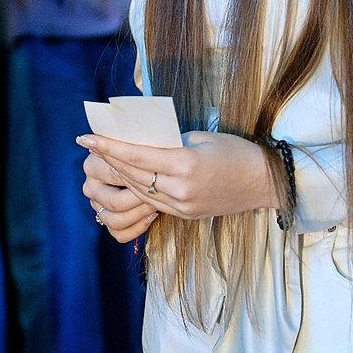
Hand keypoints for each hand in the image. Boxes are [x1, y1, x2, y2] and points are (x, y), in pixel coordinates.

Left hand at [75, 131, 279, 221]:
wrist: (265, 183)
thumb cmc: (237, 152)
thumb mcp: (202, 138)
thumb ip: (171, 142)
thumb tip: (143, 142)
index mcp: (185, 165)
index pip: (137, 155)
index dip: (109, 146)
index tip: (87, 137)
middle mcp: (180, 189)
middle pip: (133, 174)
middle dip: (108, 157)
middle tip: (88, 143)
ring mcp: (182, 206)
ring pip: (140, 190)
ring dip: (119, 173)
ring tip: (102, 156)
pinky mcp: (185, 214)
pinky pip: (153, 201)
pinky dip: (137, 187)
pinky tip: (126, 176)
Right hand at [82, 152, 157, 242]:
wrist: (141, 163)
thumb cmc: (142, 151)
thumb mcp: (137, 146)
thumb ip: (134, 148)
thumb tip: (131, 149)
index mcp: (92, 165)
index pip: (116, 177)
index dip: (141, 180)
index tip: (159, 177)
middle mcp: (90, 187)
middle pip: (115, 203)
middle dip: (141, 200)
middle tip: (160, 193)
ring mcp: (96, 206)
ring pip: (116, 221)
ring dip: (140, 214)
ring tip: (156, 204)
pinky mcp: (105, 220)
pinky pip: (119, 234)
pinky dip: (137, 227)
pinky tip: (151, 215)